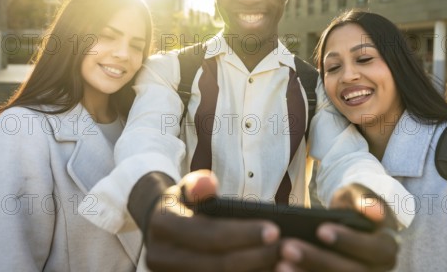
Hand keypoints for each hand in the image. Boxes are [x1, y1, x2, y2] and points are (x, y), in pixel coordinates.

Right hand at [144, 170, 280, 271]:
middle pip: (216, 265)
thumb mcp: (186, 188)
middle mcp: (160, 258)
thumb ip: (198, 185)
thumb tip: (209, 183)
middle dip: (255, 258)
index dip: (243, 234)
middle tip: (289, 250)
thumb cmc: (183, 205)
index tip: (275, 230)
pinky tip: (269, 271)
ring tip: (285, 263)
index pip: (209, 234)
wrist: (158, 229)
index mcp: (164, 227)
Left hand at [276, 184, 399, 271]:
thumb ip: (365, 198)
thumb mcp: (359, 195)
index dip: (347, 241)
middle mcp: (377, 271)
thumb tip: (374, 211)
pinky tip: (279, 270)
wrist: (350, 221)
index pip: (371, 249)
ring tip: (280, 264)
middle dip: (317, 260)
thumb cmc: (354, 205)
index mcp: (386, 248)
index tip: (321, 230)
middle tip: (287, 248)